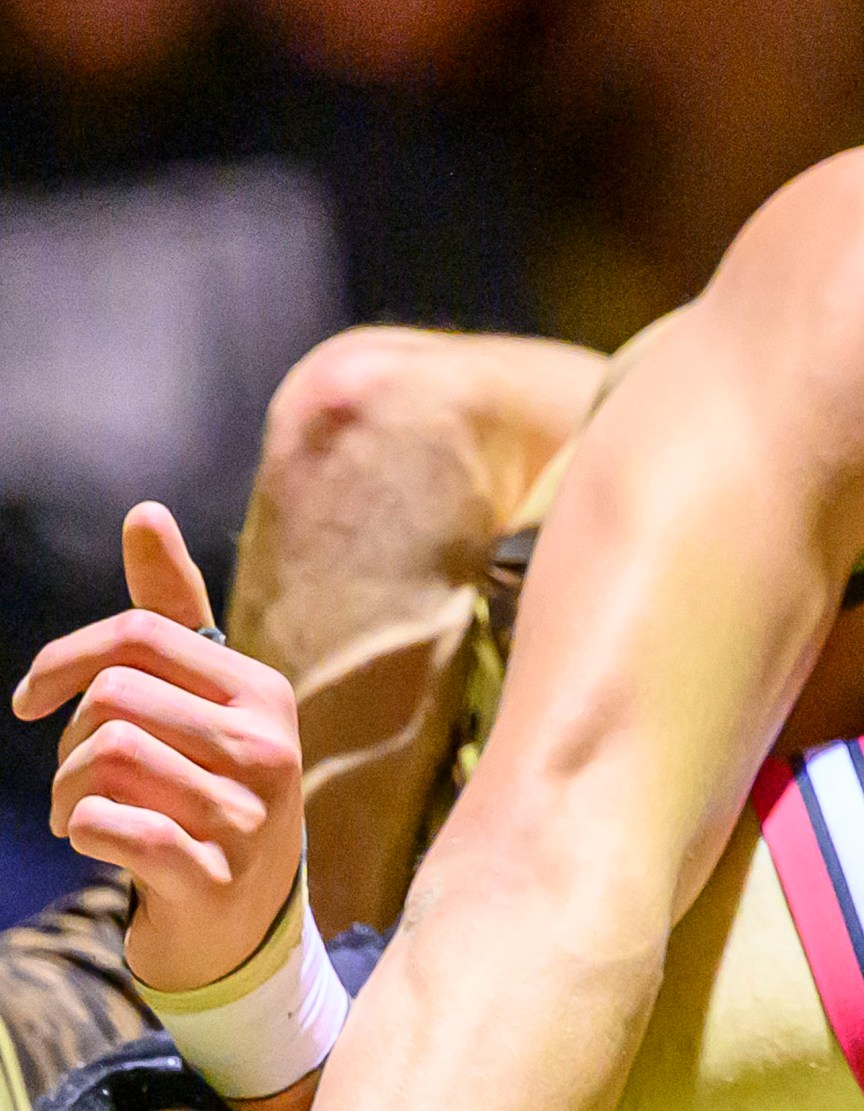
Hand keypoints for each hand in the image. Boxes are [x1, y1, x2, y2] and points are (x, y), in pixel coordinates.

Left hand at [11, 502, 304, 992]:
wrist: (240, 919)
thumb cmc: (208, 786)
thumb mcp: (201, 698)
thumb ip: (171, 610)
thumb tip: (144, 510)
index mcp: (261, 691)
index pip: (139, 636)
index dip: (63, 659)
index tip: (30, 700)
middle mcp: (267, 745)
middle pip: (113, 699)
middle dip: (66, 741)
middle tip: (73, 777)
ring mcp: (248, 814)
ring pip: (104, 762)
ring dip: (64, 794)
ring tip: (79, 813)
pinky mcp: (214, 877)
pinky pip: (110, 827)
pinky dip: (82, 831)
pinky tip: (98, 841)